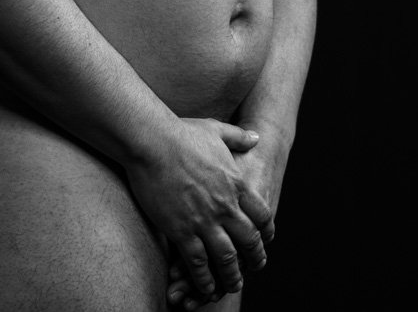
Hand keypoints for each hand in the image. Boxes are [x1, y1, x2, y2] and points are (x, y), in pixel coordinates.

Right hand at [164, 128, 289, 307]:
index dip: (266, 230)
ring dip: (232, 275)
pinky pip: (197, 262)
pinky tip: (206, 287)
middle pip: (249, 240)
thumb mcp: (217, 130)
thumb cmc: (181, 133)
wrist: (152, 142)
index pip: (262, 214)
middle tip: (255, 267)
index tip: (265, 240)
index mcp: (236, 183)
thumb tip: (257, 137)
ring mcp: (204, 220)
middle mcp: (225, 206)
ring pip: (226, 258)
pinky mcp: (181, 230)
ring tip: (233, 285)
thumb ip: (239, 137)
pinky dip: (204, 279)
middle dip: (254, 257)